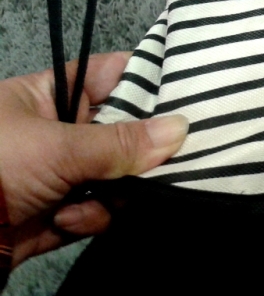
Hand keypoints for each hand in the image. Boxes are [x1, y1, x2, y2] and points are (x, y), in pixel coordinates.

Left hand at [0, 52, 187, 268]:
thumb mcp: (58, 148)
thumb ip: (122, 142)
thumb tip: (183, 128)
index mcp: (48, 97)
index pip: (109, 75)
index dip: (145, 79)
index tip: (184, 90)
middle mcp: (58, 131)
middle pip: (122, 129)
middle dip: (142, 147)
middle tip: (168, 155)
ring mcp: (62, 172)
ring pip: (120, 172)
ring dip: (116, 189)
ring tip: (105, 199)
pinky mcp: (64, 211)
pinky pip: (103, 208)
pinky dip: (92, 216)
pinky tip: (68, 220)